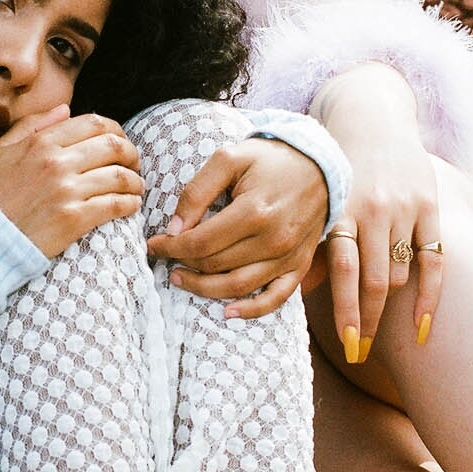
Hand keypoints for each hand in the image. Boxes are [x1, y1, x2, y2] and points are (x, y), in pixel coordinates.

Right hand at [0, 108, 144, 259]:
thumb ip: (32, 125)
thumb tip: (64, 110)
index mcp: (42, 142)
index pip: (94, 123)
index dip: (115, 131)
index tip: (119, 142)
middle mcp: (57, 162)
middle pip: (114, 146)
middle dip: (131, 153)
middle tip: (134, 163)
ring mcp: (67, 191)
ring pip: (120, 176)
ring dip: (135, 181)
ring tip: (135, 187)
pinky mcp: (73, 219)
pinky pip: (114, 205)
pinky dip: (129, 204)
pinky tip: (131, 205)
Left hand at [145, 137, 329, 318]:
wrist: (319, 166)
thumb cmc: (269, 160)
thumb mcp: (228, 159)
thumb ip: (197, 192)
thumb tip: (174, 229)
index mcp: (253, 212)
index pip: (200, 243)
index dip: (170, 247)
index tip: (154, 244)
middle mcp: (274, 240)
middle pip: (215, 265)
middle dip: (182, 263)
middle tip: (165, 257)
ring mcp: (289, 257)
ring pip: (237, 286)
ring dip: (203, 288)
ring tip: (181, 279)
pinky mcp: (299, 266)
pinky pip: (275, 298)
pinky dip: (252, 310)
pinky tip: (227, 312)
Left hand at [313, 65, 445, 361]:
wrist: (373, 119)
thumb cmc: (339, 169)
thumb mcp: (319, 200)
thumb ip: (313, 243)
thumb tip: (293, 291)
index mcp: (340, 210)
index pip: (343, 272)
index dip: (346, 312)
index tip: (347, 346)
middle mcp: (372, 210)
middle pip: (373, 281)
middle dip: (366, 322)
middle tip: (359, 354)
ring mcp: (403, 210)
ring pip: (399, 273)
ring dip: (389, 307)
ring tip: (374, 330)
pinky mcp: (429, 207)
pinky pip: (434, 260)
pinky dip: (429, 296)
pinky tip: (421, 327)